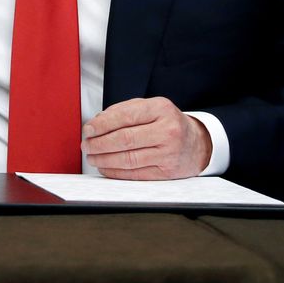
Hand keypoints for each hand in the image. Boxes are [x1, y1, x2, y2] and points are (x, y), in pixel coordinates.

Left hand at [81, 97, 210, 179]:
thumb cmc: (168, 123)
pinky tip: (105, 167)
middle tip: (86, 145)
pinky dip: (116, 172)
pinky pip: (136, 174)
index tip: (88, 130)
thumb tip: (96, 123)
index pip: (124, 116)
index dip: (101, 125)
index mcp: (160, 109)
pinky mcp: (167, 172)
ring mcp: (169, 153)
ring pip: (128, 159)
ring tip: (92, 157)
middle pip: (124, 139)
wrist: (197, 143)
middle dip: (99, 144)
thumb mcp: (149, 107)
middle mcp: (167, 131)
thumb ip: (122, 111)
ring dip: (104, 159)